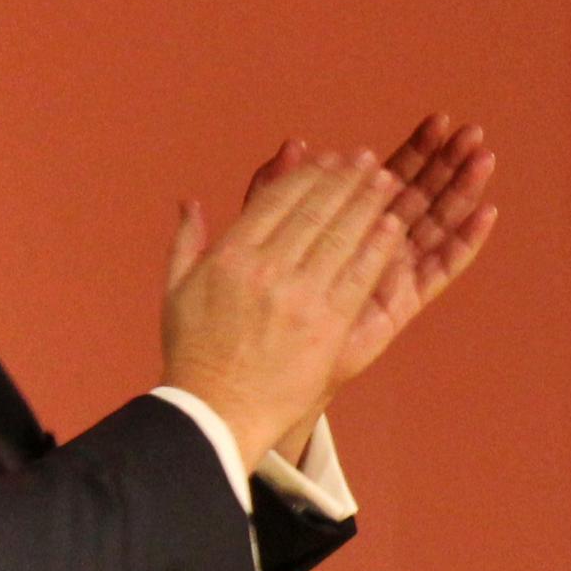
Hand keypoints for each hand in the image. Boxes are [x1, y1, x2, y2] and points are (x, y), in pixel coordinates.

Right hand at [160, 152, 410, 465]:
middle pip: (313, 211)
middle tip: (366, 159)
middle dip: (344, 180)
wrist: (216, 411)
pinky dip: (377, 247)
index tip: (328, 159)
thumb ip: (187, 241)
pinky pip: (358, 275)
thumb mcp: (177, 291)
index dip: (307, 175)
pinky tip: (393, 226)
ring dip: (367, 203)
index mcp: (230, 256)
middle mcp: (264, 269)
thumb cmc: (194, 354)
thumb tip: (191, 201)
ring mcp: (298, 296)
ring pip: (340, 235)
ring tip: (386, 181)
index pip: (276, 200)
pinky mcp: (326, 324)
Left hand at [244, 115, 500, 406]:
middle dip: (448, 163)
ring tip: (485, 158)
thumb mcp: (262, 233)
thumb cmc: (259, 299)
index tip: (439, 119)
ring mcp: (395, 271)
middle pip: (423, 195)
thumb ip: (276, 190)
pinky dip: (465, 242)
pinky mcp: (404, 301)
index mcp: (352, 221)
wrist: (261, 363)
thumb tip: (295, 143)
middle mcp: (379, 243)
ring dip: (463, 192)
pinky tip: (486, 214)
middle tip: (472, 132)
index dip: (417, 149)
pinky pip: (441, 269)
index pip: (393, 175)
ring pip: (438, 224)